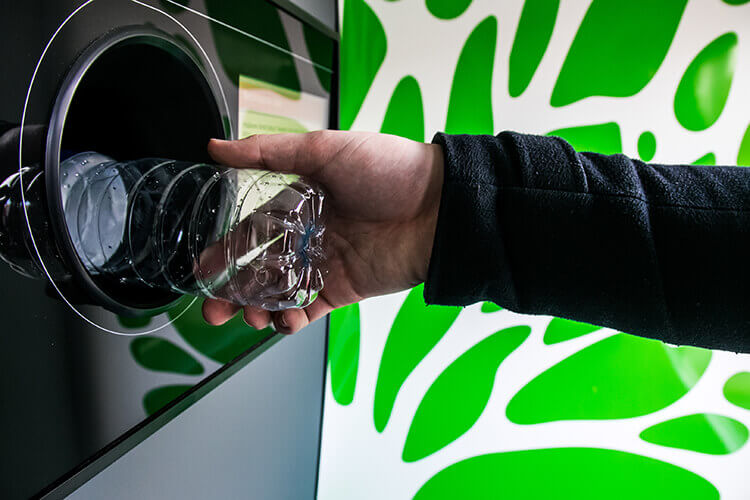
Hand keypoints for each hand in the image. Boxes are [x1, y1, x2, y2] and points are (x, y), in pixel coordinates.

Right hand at [202, 130, 443, 333]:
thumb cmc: (387, 168)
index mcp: (299, 200)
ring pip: (280, 292)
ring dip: (258, 308)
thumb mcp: (323, 149)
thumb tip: (215, 147)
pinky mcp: (345, 289)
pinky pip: (310, 309)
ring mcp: (325, 264)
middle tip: (212, 309)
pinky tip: (280, 321)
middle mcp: (308, 233)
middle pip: (259, 267)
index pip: (251, 230)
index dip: (225, 250)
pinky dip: (291, 320)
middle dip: (233, 290)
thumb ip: (268, 152)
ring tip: (247, 317)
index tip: (202, 269)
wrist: (439, 205)